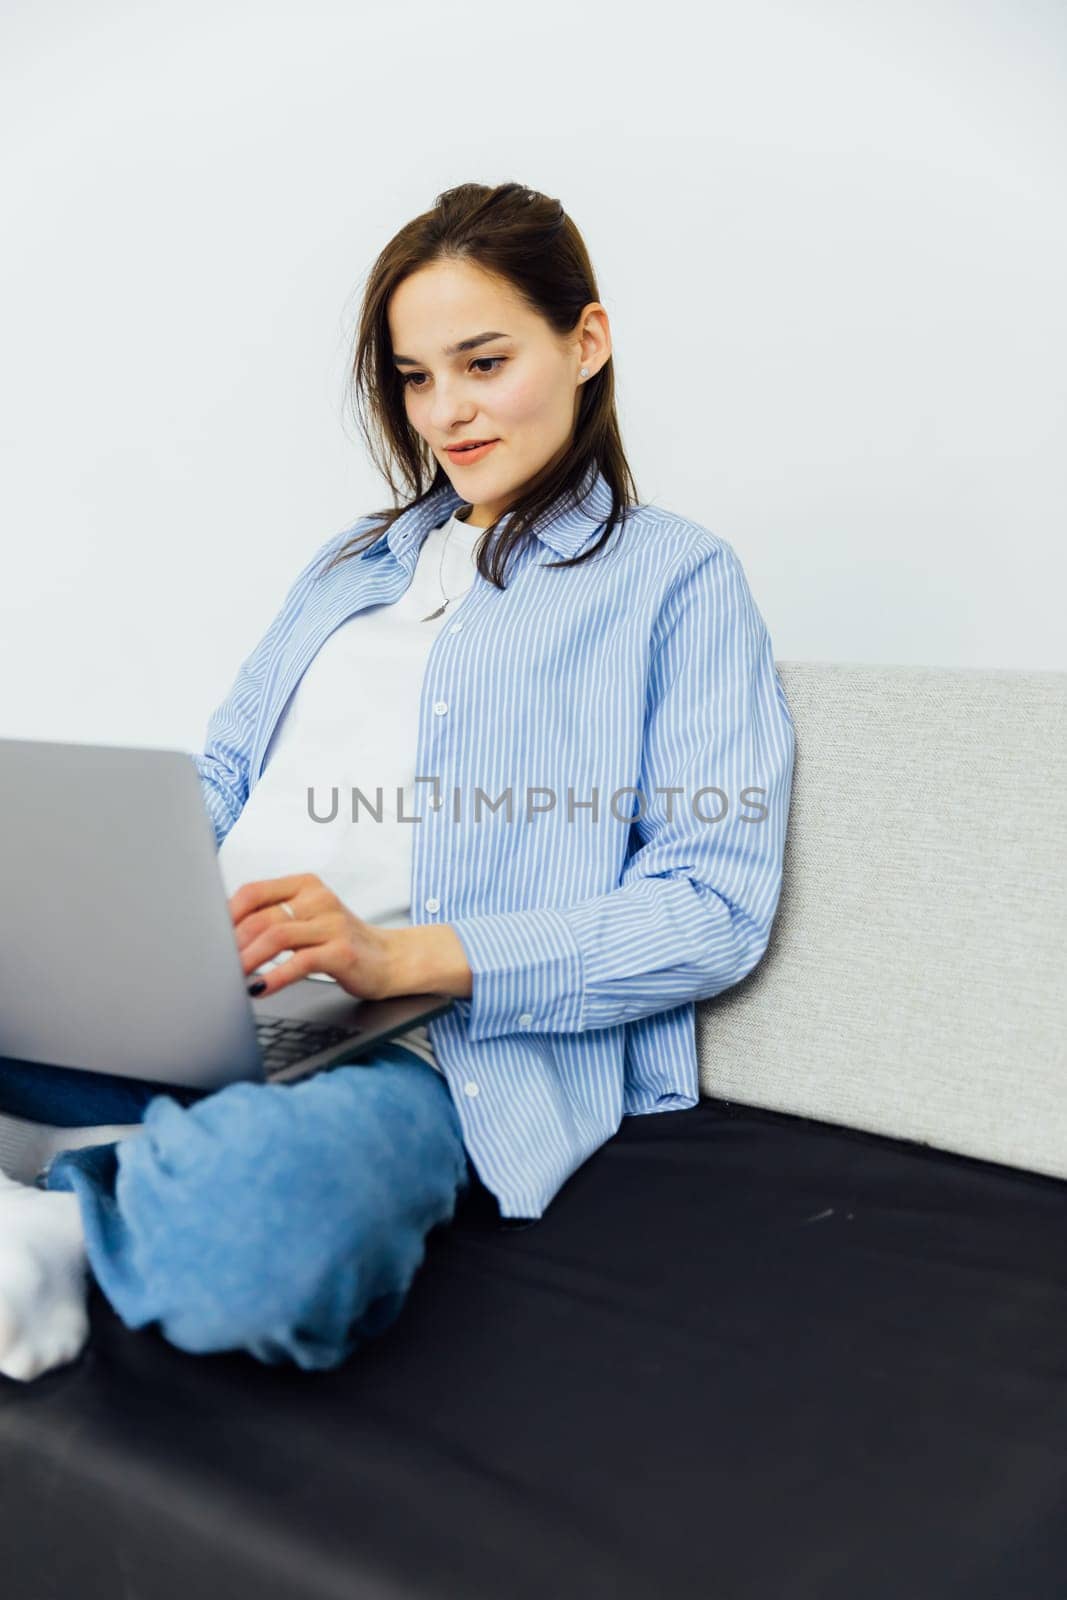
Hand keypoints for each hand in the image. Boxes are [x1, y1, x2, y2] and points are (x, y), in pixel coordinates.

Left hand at [228, 873, 398, 1000]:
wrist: (391, 959)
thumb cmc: (340, 941)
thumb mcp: (308, 920)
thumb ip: (273, 918)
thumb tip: (222, 935)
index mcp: (305, 885)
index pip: (254, 892)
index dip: (225, 914)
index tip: (206, 937)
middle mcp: (318, 899)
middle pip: (261, 916)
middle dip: (231, 944)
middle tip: (211, 965)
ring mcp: (332, 924)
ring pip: (276, 936)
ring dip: (247, 960)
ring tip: (229, 978)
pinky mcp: (342, 951)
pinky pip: (300, 962)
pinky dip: (274, 977)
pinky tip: (259, 989)